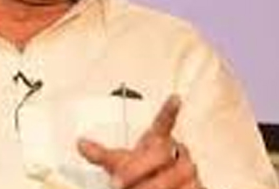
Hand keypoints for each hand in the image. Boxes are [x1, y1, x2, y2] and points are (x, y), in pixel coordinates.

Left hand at [77, 95, 202, 188]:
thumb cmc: (143, 172)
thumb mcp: (121, 163)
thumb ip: (102, 155)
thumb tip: (81, 144)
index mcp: (158, 141)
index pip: (164, 123)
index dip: (169, 111)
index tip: (175, 99)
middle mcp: (176, 152)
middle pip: (160, 155)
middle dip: (136, 170)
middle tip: (117, 182)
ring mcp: (188, 170)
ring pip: (170, 177)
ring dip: (148, 187)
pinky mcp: (196, 187)